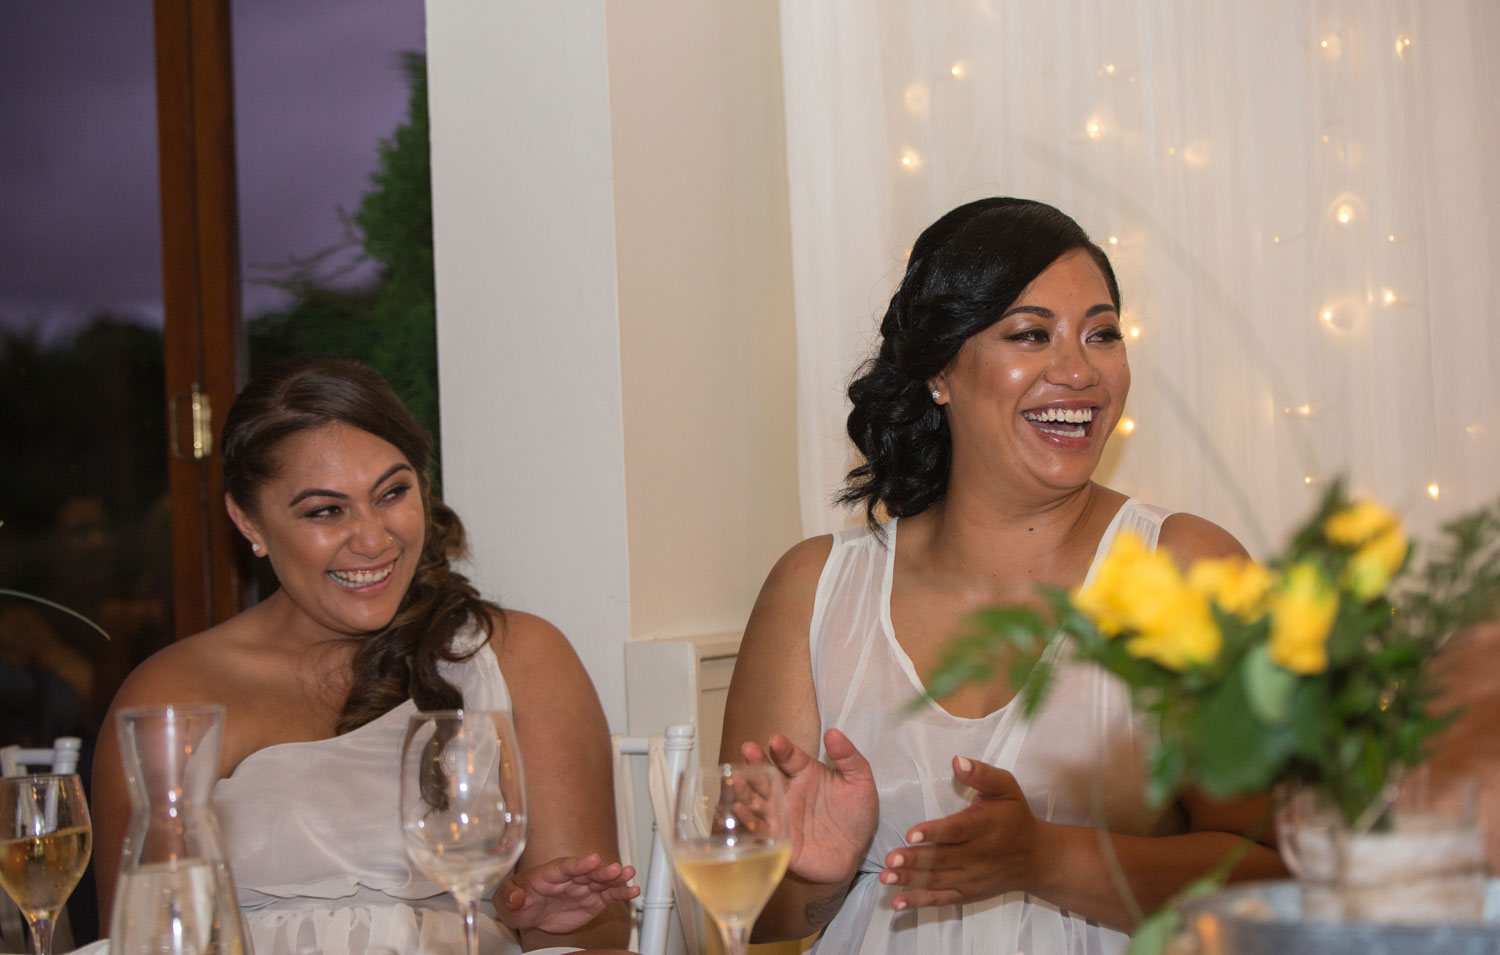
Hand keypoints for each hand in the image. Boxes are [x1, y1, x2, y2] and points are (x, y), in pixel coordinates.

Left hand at [493, 853, 638, 934]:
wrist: (529, 912)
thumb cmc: (517, 901)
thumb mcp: (505, 900)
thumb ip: (509, 897)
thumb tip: (516, 897)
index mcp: (548, 874)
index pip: (565, 867)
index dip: (579, 864)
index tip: (593, 859)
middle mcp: (569, 878)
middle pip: (588, 873)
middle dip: (602, 871)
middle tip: (616, 870)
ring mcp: (582, 888)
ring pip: (601, 881)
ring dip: (615, 878)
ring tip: (629, 874)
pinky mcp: (592, 900)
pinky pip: (608, 896)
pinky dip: (621, 893)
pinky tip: (633, 890)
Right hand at [742, 728, 878, 884]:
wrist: (854, 854)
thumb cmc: (856, 815)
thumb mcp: (860, 783)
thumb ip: (848, 758)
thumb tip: (834, 733)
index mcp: (806, 773)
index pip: (790, 757)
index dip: (783, 749)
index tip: (776, 742)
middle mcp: (788, 791)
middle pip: (768, 773)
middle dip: (757, 761)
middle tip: (748, 750)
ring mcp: (781, 814)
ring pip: (758, 798)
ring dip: (746, 789)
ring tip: (737, 779)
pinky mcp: (778, 838)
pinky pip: (759, 827)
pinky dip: (747, 819)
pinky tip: (739, 809)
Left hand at [879, 756, 1041, 909]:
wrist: (1035, 858)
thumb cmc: (1015, 816)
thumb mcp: (1006, 788)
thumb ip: (982, 774)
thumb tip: (957, 760)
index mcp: (985, 826)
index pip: (957, 830)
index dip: (934, 833)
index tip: (911, 834)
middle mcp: (979, 855)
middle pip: (943, 859)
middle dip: (915, 860)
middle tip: (890, 859)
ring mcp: (973, 878)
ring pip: (939, 880)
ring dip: (911, 880)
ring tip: (886, 877)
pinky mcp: (969, 893)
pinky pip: (942, 899)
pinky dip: (920, 901)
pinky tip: (898, 901)